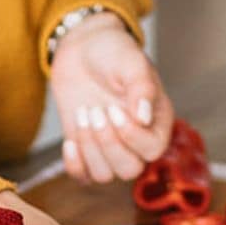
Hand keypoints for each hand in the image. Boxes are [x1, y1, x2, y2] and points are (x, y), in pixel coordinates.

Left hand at [50, 12, 174, 184]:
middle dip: (107, 143)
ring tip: (83, 114)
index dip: (131, 136)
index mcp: (156, 121)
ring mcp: (111, 148)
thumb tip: (143, 118)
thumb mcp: (131, 61)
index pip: (152, 149)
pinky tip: (69, 141)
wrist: (83, 47)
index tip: (113, 108)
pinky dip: (74, 164)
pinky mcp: (87, 150)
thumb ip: (141, 87)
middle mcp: (136, 140)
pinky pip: (83, 176)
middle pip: (129, 170)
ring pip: (105, 175)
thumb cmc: (113, 51)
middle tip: (94, 111)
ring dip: (89, 148)